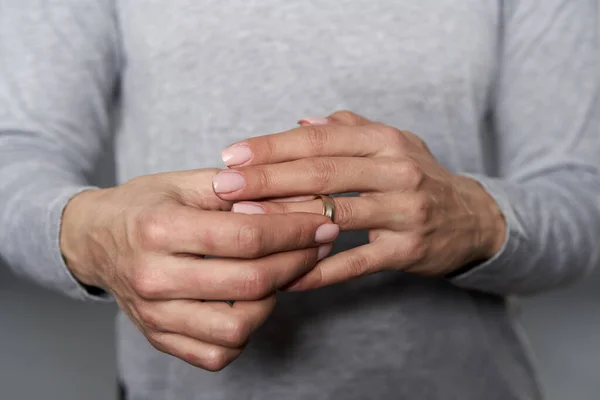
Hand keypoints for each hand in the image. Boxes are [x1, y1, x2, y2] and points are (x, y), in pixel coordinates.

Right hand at [60, 169, 337, 369]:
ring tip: (279, 273)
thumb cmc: (144, 207)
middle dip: (297, 263)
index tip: (322, 224)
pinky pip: (217, 353)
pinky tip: (250, 302)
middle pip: (249, 283)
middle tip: (317, 246)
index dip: (294, 231)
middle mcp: (153, 277)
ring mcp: (154, 315)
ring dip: (273, 300)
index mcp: (159, 229)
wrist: (95, 240)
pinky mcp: (159, 338)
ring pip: (237, 327)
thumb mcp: (183, 182)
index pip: (245, 237)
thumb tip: (296, 199)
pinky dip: (245, 332)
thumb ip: (237, 188)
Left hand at [211, 111, 505, 289]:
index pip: (319, 140)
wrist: (473, 218)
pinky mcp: (407, 250)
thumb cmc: (419, 176)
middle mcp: (396, 171)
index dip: (273, 147)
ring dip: (285, 220)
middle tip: (223, 185)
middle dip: (267, 179)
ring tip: (242, 221)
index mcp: (385, 141)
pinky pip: (355, 263)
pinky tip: (286, 276)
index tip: (232, 156)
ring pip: (334, 215)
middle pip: (321, 173)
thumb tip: (301, 121)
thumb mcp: (392, 143)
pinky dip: (319, 270)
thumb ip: (349, 129)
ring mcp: (404, 212)